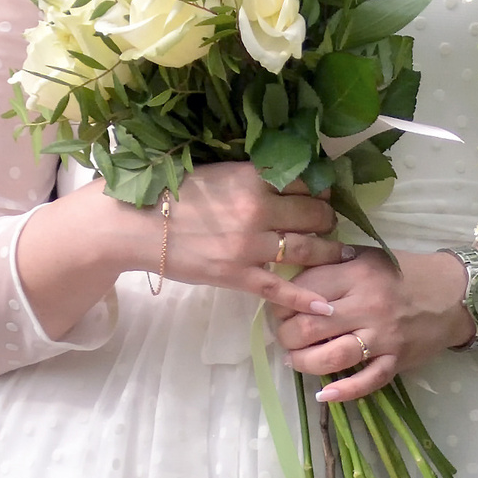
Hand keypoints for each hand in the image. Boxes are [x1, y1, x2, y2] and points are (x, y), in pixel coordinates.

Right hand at [156, 162, 348, 308]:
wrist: (135, 224)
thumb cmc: (170, 194)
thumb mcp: (216, 172)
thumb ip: (249, 176)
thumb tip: (281, 177)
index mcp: (251, 178)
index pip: (303, 180)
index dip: (318, 187)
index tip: (323, 193)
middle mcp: (257, 209)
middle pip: (312, 213)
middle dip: (327, 218)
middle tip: (332, 222)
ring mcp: (249, 245)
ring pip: (305, 248)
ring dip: (329, 251)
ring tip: (342, 253)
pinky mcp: (237, 275)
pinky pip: (280, 288)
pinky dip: (306, 297)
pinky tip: (326, 304)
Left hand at [270, 251, 473, 404]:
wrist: (456, 294)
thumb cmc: (407, 273)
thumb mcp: (369, 257)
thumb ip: (333, 265)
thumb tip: (290, 280)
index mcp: (357, 274)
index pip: (305, 291)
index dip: (282, 304)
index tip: (278, 311)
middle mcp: (368, 305)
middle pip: (309, 327)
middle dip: (286, 336)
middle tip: (284, 337)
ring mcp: (383, 336)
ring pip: (331, 357)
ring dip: (304, 363)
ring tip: (295, 360)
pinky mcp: (397, 360)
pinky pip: (367, 381)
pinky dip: (343, 391)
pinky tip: (324, 394)